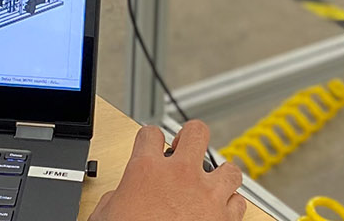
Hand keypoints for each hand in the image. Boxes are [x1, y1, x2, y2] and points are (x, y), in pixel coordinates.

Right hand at [90, 121, 244, 220]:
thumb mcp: (106, 216)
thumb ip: (115, 199)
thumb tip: (116, 200)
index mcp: (147, 170)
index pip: (150, 134)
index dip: (150, 139)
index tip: (152, 146)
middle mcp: (181, 175)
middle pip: (196, 132)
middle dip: (192, 138)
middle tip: (186, 149)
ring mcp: (207, 194)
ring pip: (229, 168)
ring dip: (221, 175)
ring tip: (211, 183)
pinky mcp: (225, 217)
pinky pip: (238, 202)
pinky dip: (231, 205)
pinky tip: (222, 210)